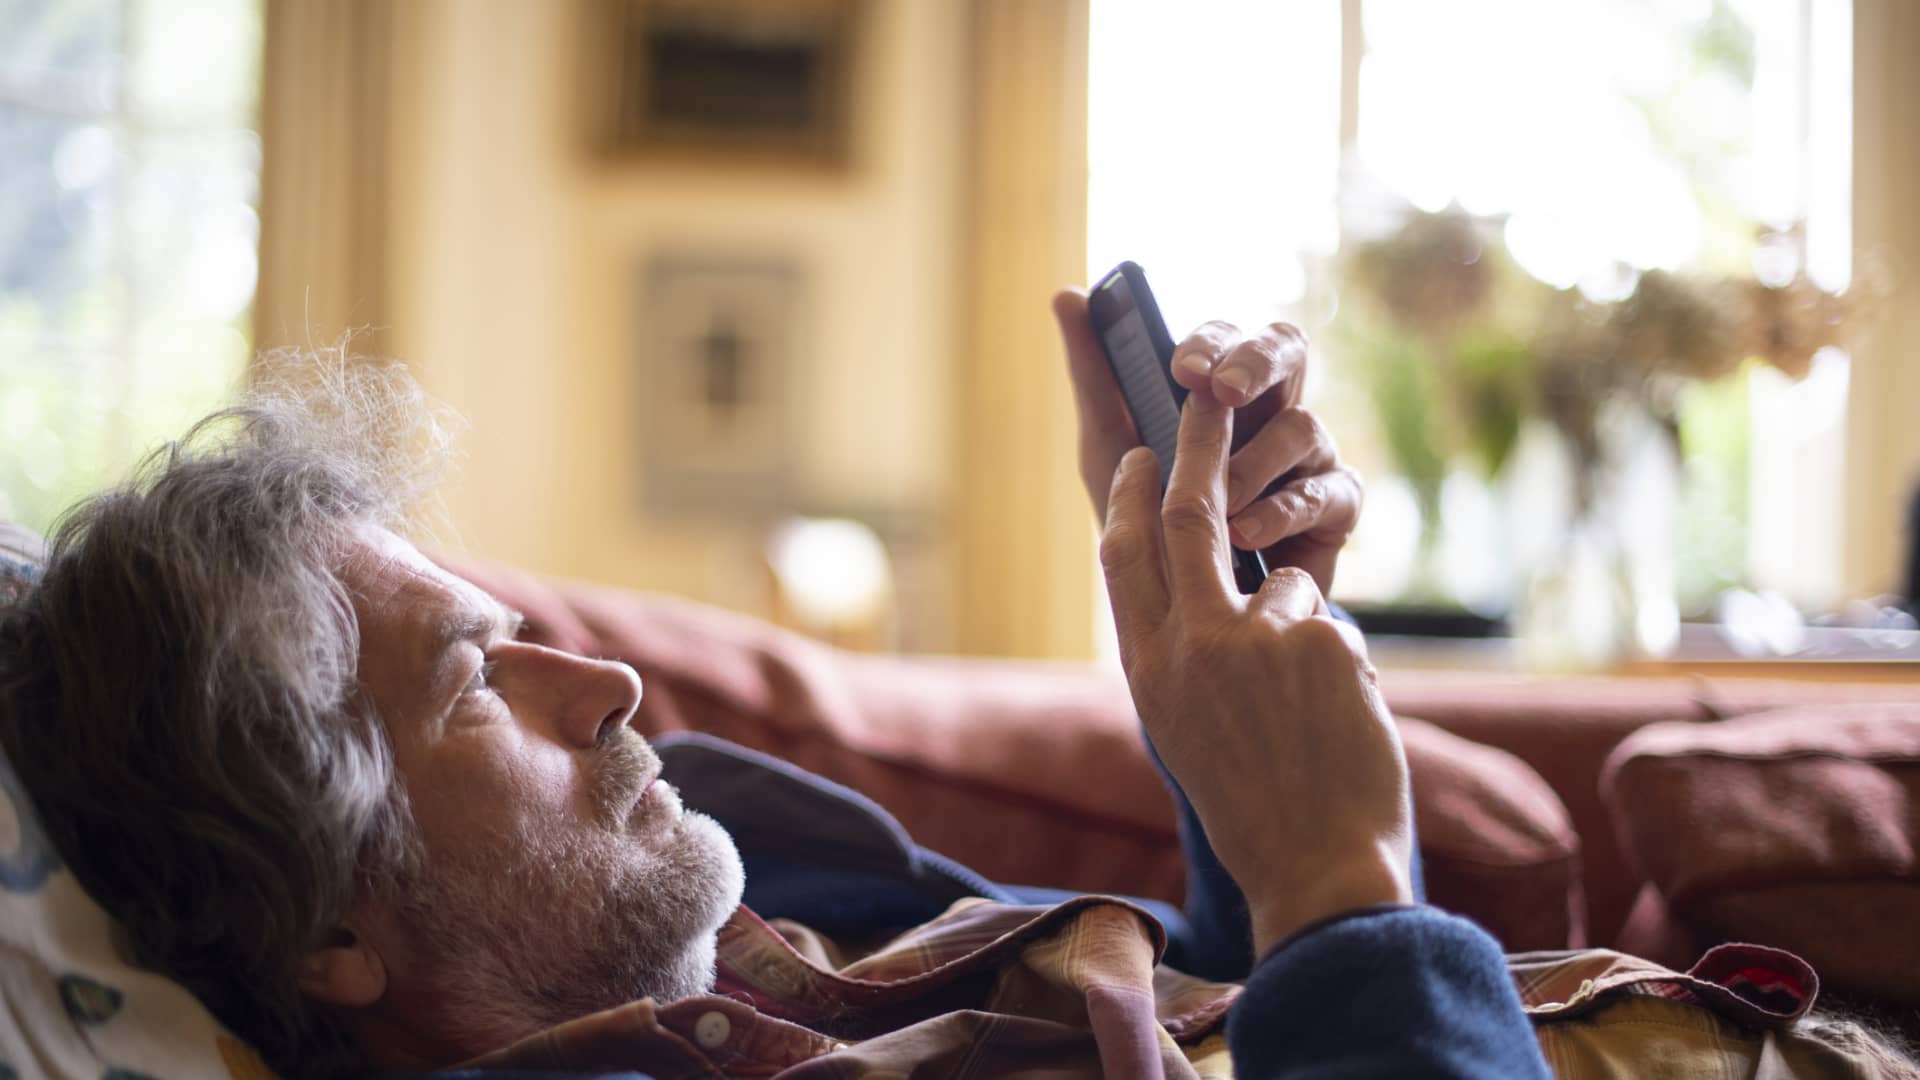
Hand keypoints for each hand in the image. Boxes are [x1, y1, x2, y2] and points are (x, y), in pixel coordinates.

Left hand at [1053, 290, 1362, 595]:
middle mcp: (1272, 410)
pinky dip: (1279, 512)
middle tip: (1224, 391)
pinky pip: (1325, 493)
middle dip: (1256, 362)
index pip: (1229, 339)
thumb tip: (1067, 296)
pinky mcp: (1335, 508)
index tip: (1181, 368)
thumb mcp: (1110, 447)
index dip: (1212, 343)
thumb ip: (1094, 374)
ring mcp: (1309, 456)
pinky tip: (1243, 534)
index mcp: (1223, 388)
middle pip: (1288, 350)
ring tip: (1218, 500)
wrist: (1185, 614)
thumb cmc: (1150, 518)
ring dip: (1252, 461)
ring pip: (1303, 426)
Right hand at [1099, 387, 1412, 956]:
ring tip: (1310, 714)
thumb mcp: (1186, 730)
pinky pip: (1329, 622)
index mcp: (1146, 670)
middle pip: (1183, 516)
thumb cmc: (1255, 806)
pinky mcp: (1318, 642)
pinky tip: (1340, 726)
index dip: (1125, 496)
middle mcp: (1188, 646)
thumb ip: (1182, 655)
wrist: (1317, 868)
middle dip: (1193, 443)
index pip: (1120, 557)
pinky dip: (1340, 667)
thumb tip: (1200, 588)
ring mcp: (1252, 640)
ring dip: (1300, 629)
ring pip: (1279, 581)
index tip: (1136, 455)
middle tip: (1201, 391)